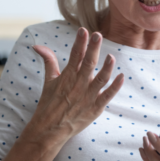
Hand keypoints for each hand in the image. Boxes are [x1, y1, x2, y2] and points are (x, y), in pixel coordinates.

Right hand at [21, 27, 123, 150]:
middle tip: (98, 35)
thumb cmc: (49, 104)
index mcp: (67, 77)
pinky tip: (121, 77)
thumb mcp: (48, 81)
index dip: (80, 42)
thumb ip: (48, 61)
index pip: (75, 55)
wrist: (48, 130)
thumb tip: (38, 46)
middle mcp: (78, 85)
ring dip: (106, 68)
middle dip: (93, 49)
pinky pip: (107, 96)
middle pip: (88, 64)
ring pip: (99, 80)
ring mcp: (87, 97)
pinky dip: (115, 87)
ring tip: (111, 57)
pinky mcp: (95, 109)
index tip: (84, 30)